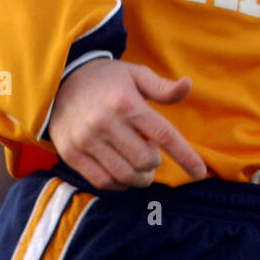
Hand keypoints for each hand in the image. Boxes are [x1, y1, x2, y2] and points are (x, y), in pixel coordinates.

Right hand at [48, 58, 207, 190]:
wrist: (59, 80)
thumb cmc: (106, 79)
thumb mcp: (136, 75)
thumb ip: (162, 88)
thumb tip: (188, 85)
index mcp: (126, 102)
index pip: (164, 135)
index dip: (185, 156)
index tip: (200, 172)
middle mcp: (104, 121)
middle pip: (145, 161)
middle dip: (154, 163)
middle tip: (150, 154)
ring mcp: (85, 139)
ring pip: (125, 175)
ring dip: (140, 177)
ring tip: (140, 169)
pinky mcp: (70, 152)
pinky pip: (102, 181)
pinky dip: (119, 184)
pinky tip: (122, 174)